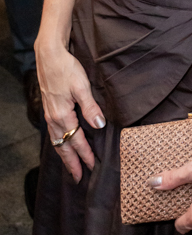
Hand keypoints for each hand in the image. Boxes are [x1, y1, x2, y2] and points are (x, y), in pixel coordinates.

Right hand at [36, 43, 105, 182]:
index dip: (85, 154)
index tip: (93, 166)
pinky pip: (54, 133)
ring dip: (65, 155)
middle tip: (78, 178)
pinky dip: (59, 144)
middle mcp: (54, 119)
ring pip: (57, 142)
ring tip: (71, 167)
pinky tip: (63, 144)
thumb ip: (91, 107)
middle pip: (63, 147)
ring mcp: (49, 115)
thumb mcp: (82, 86)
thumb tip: (100, 125)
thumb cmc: (67, 69)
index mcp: (63, 115)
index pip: (76, 141)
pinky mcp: (49, 109)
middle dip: (71, 163)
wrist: (49, 56)